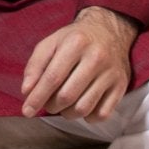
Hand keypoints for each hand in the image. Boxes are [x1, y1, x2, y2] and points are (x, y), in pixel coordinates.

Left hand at [20, 5, 137, 119]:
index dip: (37, 97)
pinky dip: (88, 117)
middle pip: (67, 96)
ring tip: (64, 105)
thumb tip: (27, 92)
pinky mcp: (121, 86)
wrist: (109, 31)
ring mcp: (111, 73)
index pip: (53, 78)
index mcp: (76, 43)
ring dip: (67, 113)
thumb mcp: (51, 43)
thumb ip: (35, 66)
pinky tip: (82, 105)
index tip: (27, 111)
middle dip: (51, 106)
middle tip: (49, 102)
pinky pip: (102, 114)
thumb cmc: (74, 39)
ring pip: (83, 108)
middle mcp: (97, 57)